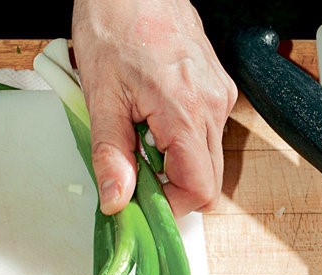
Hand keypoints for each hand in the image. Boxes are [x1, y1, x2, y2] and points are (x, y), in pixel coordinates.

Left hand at [71, 0, 237, 215]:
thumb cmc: (115, 23)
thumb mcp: (101, 96)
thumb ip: (111, 155)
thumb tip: (117, 201)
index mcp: (186, 112)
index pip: (200, 189)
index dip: (171, 205)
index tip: (142, 201)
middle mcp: (213, 106)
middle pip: (208, 178)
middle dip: (172, 185)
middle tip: (134, 170)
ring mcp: (220, 95)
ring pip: (206, 155)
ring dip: (175, 159)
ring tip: (139, 131)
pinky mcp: (218, 86)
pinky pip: (205, 130)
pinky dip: (180, 135)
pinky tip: (152, 113)